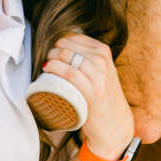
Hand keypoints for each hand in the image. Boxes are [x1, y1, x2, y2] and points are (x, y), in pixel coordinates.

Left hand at [43, 33, 134, 159]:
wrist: (115, 123)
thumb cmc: (102, 95)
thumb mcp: (100, 70)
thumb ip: (87, 56)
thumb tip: (60, 45)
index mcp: (103, 51)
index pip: (73, 37)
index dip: (57, 43)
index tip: (51, 51)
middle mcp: (102, 60)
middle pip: (67, 46)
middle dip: (52, 50)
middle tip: (46, 60)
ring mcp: (99, 76)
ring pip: (68, 57)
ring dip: (51, 59)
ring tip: (46, 66)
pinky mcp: (93, 92)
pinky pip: (70, 73)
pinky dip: (56, 69)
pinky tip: (48, 70)